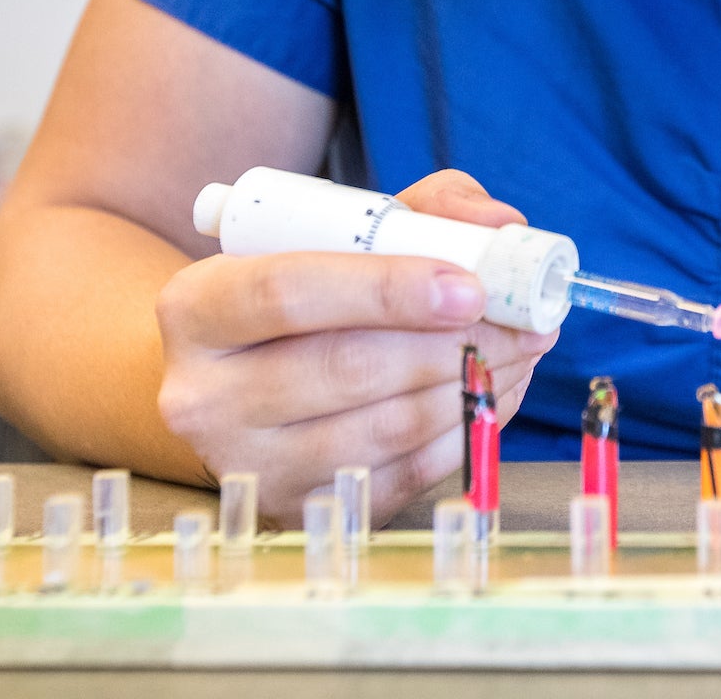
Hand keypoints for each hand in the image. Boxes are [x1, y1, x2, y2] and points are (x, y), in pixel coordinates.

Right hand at [154, 169, 558, 520]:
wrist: (231, 384)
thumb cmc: (299, 299)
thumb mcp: (337, 232)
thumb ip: (425, 210)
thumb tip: (503, 226)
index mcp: (195, 306)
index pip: (289, 293)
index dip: (386, 289)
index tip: (470, 288)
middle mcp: (203, 394)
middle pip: (346, 368)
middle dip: (455, 344)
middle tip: (525, 323)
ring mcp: (247, 463)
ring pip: (383, 428)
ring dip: (471, 388)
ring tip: (519, 353)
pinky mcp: (294, 510)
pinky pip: (400, 476)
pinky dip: (461, 433)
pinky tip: (490, 394)